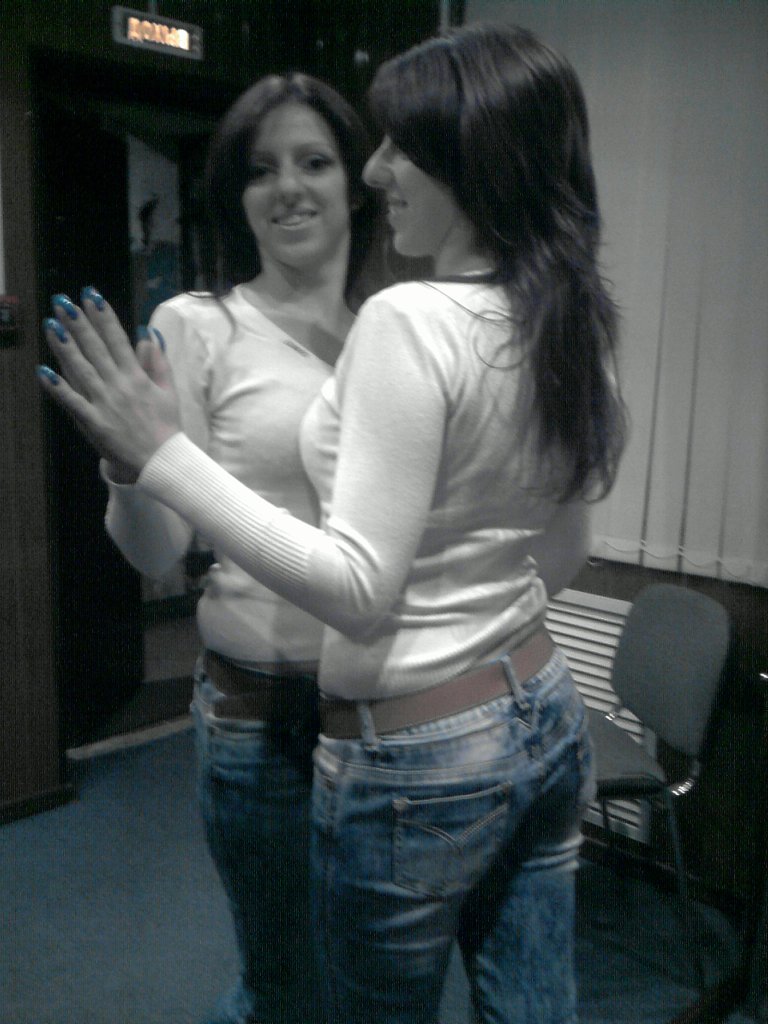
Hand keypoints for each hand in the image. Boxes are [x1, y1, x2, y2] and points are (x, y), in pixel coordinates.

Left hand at [38, 288, 181, 474]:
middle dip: (79, 323)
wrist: (161, 459)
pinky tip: (43, 371)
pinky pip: (73, 402)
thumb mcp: (168, 390)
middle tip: (62, 301)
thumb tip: (147, 333)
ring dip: (65, 346)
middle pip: (96, 349)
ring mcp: (105, 403)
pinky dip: (58, 388)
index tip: (92, 296)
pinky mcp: (94, 422)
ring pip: (82, 369)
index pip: (117, 340)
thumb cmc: (165, 426)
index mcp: (137, 376)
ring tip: (51, 325)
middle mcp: (119, 385)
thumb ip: (157, 361)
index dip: (103, 316)